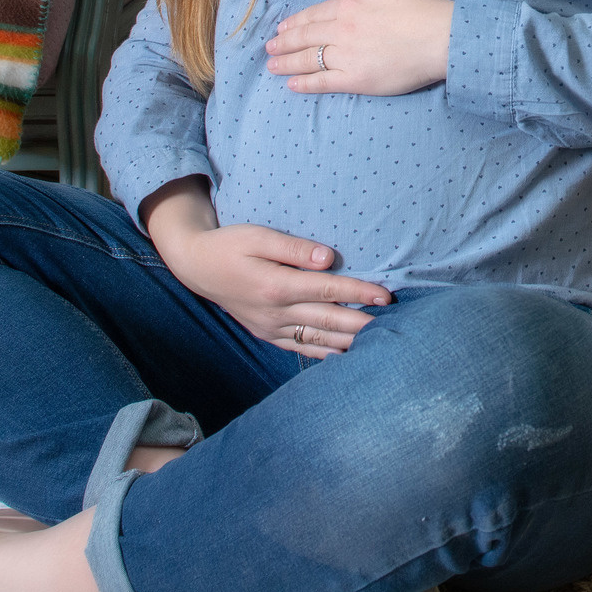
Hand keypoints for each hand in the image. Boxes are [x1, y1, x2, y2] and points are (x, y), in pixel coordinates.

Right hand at [142, 177, 389, 356]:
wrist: (197, 266)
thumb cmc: (230, 244)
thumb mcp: (259, 236)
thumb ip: (295, 249)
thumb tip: (329, 259)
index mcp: (276, 286)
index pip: (328, 290)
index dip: (359, 294)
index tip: (386, 295)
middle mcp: (276, 312)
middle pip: (330, 320)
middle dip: (364, 322)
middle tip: (395, 322)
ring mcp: (271, 327)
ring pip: (319, 339)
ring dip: (349, 341)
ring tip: (380, 342)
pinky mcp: (267, 334)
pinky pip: (301, 348)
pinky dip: (325, 353)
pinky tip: (344, 355)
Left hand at [265, 0, 453, 95]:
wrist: (441, 37)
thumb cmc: (421, 8)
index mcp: (349, 6)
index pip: (314, 14)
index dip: (296, 22)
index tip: (283, 27)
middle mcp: (342, 30)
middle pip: (306, 36)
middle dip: (284, 42)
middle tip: (269, 47)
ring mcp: (347, 56)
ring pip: (308, 59)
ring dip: (287, 62)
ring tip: (272, 65)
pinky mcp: (356, 79)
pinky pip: (323, 82)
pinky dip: (305, 83)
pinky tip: (292, 84)